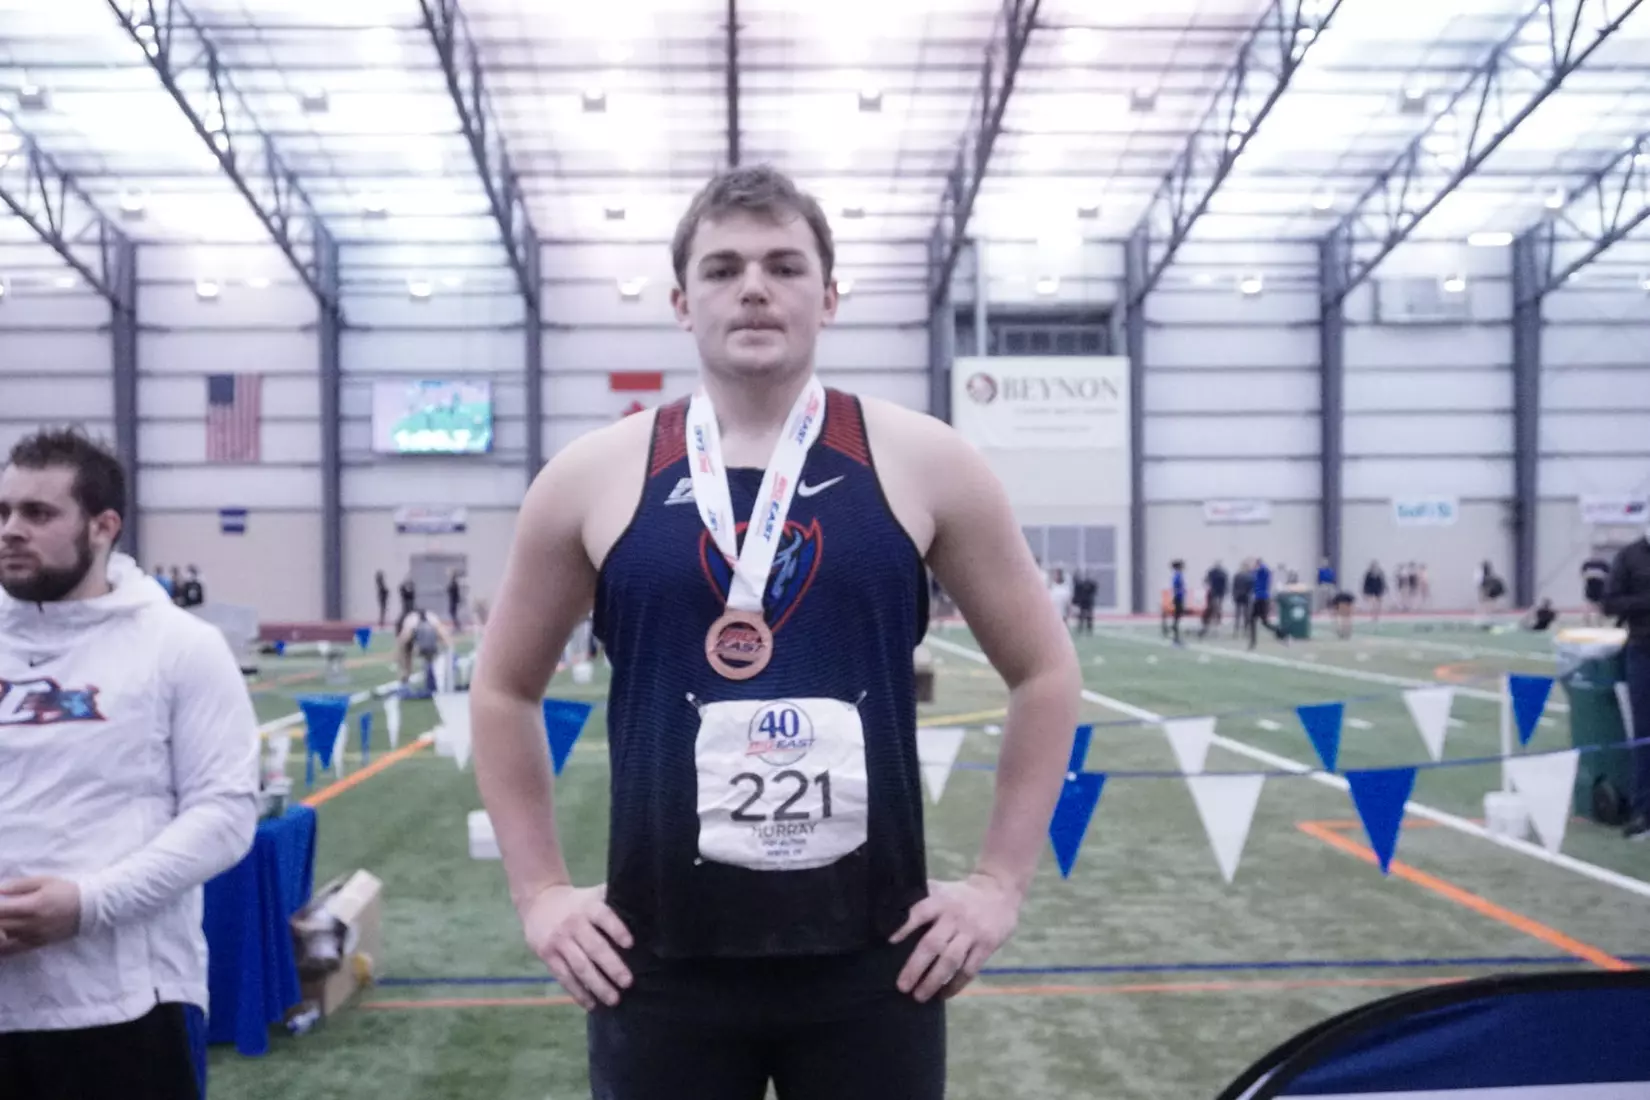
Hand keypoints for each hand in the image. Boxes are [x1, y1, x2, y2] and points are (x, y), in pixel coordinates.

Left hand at [0, 877, 81, 956]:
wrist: (89, 908)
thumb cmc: (66, 891)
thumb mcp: (44, 881)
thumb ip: (19, 885)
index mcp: (31, 906)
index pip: (0, 911)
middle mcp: (30, 924)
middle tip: (1, 913)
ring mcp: (32, 937)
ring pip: (2, 940)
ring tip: (2, 925)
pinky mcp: (36, 944)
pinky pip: (11, 950)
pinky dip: (1, 947)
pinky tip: (1, 940)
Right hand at [519, 883, 633, 1010]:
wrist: (539, 901)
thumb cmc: (578, 902)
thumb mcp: (594, 895)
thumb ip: (615, 900)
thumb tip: (648, 907)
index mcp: (589, 907)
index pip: (604, 917)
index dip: (617, 929)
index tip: (631, 944)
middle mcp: (574, 923)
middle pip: (594, 947)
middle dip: (612, 966)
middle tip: (628, 982)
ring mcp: (559, 941)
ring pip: (580, 966)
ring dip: (597, 985)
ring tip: (614, 999)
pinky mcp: (547, 955)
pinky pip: (564, 977)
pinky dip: (578, 992)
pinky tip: (591, 1004)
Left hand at [890, 873, 1021, 1002]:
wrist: (999, 891)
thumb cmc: (960, 895)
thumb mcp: (941, 889)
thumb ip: (921, 899)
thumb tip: (889, 911)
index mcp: (940, 901)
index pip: (920, 912)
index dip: (905, 926)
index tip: (890, 941)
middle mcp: (955, 917)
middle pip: (933, 944)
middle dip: (916, 967)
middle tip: (902, 986)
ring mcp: (972, 932)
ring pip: (951, 961)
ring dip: (934, 981)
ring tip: (919, 996)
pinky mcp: (986, 946)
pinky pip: (969, 969)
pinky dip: (955, 985)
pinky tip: (943, 995)